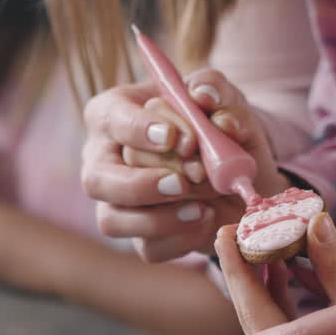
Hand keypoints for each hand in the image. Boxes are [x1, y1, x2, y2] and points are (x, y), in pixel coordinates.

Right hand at [81, 69, 288, 261]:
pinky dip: (179, 239)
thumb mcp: (221, 96)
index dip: (137, 129)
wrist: (238, 165)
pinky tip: (205, 220)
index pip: (109, 118)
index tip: (171, 138)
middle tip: (183, 181)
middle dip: (141, 183)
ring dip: (157, 218)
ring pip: (112, 220)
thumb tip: (204, 97)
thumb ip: (213, 87)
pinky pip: (147, 248)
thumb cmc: (214, 120)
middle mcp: (103, 159)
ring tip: (200, 207)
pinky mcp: (139, 236)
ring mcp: (116, 202)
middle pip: (97, 179)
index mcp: (114, 113)